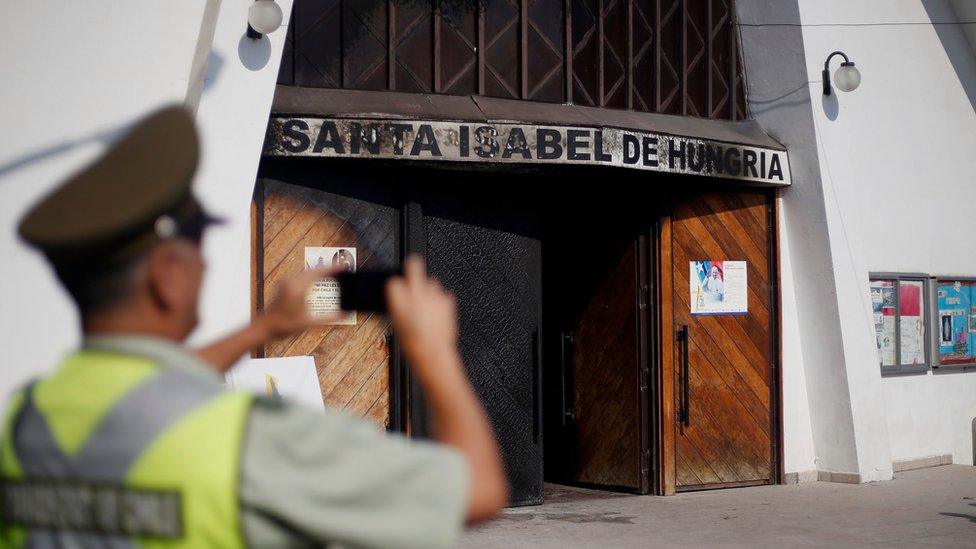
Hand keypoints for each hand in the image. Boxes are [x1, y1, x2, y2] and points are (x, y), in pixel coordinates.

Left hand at [261, 266, 341, 338]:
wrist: (264, 328)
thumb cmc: (283, 326)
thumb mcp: (309, 323)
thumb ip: (329, 317)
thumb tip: (344, 313)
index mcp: (298, 288)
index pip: (319, 272)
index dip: (333, 268)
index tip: (343, 266)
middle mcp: (291, 282)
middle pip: (313, 269)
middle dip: (328, 268)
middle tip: (341, 268)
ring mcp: (285, 282)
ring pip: (306, 271)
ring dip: (319, 271)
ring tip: (331, 273)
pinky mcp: (283, 285)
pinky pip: (300, 275)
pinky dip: (311, 275)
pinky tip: (316, 279)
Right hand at [385, 255, 460, 376]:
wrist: (433, 353)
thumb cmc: (413, 343)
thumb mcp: (397, 324)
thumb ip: (398, 305)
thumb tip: (400, 296)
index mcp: (398, 299)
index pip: (394, 280)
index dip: (396, 284)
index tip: (398, 287)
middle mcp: (416, 292)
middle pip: (414, 264)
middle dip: (413, 266)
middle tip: (412, 271)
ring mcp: (433, 294)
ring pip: (431, 281)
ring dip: (428, 290)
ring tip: (426, 306)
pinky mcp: (447, 299)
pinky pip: (443, 294)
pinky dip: (440, 301)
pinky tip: (436, 313)